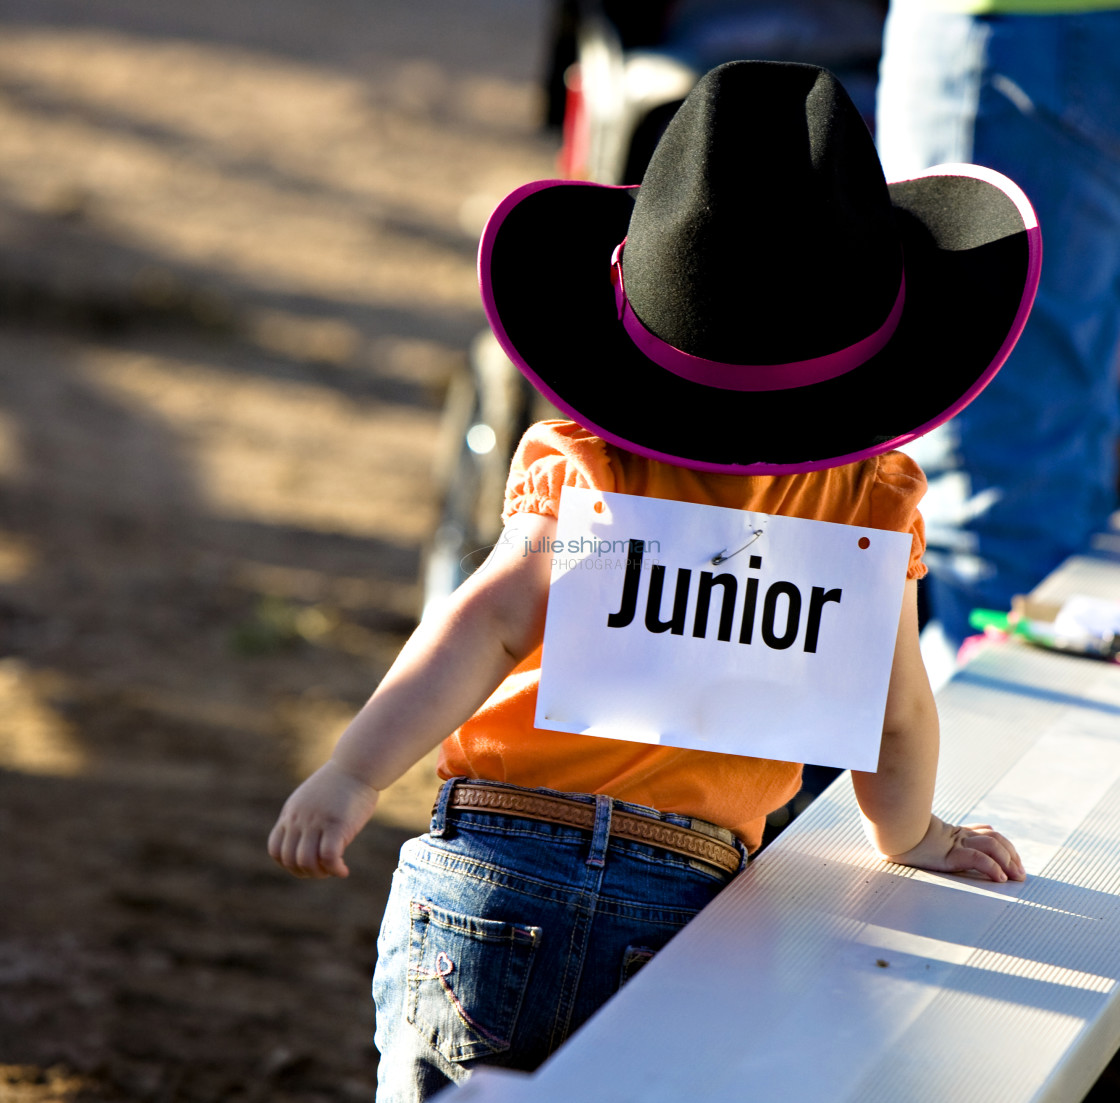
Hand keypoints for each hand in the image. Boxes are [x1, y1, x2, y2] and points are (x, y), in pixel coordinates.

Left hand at [268, 760, 380, 878]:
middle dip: (305, 872)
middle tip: (323, 871)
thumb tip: (308, 838)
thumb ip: (306, 816)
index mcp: (291, 812)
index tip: (306, 865)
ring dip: (319, 873)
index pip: (275, 849)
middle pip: (290, 859)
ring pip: (307, 861)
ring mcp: (316, 821)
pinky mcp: (336, 824)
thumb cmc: (342, 782)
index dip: (288, 864)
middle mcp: (299, 818)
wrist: (358, 765)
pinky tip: (343, 871)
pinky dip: (335, 870)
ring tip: (333, 871)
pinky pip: (328, 857)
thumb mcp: (314, 798)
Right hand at [886, 815, 1024, 882]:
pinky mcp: (949, 854)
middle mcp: (956, 836)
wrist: (883, 832)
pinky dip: (992, 867)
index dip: (1002, 844)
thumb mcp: (912, 838)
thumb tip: (906, 842)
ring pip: (991, 846)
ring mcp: (953, 844)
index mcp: (951, 833)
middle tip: (1021, 874)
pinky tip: (999, 878)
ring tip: (1016, 877)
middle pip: (994, 838)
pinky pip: (977, 859)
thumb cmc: (893, 836)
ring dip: (1008, 862)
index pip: (984, 832)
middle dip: (1012, 855)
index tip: (1013, 859)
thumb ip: (919, 837)